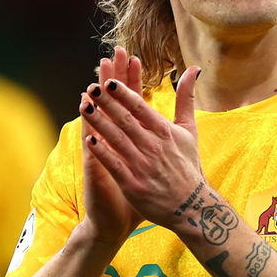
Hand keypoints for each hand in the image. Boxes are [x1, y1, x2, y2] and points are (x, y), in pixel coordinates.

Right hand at [79, 48, 144, 244]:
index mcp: (128, 138)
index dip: (132, 81)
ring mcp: (101, 152)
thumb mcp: (152, 167)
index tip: (134, 58)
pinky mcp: (95, 167)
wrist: (116, 222)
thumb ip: (161, 144)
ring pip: (98, 118)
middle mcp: (112, 140)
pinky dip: (89, 126)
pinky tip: (84, 110)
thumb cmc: (138, 194)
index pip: (130, 102)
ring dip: (97, 96)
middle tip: (113, 54)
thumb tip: (173, 130)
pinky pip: (91, 142)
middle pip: (113, 103)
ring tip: (96, 73)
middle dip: (113, 79)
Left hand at [84, 52, 205, 230]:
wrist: (191, 206)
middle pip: (126, 120)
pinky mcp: (134, 184)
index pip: (141, 108)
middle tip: (91, 87)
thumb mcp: (189, 130)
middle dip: (107, 103)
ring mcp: (143, 166)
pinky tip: (89, 140)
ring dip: (100, 122)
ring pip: (117, 139)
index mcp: (165, 132)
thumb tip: (193, 69)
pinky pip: (114, 164)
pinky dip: (102, 152)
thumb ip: (186, 99)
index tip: (109, 81)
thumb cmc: (188, 165)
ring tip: (84, 107)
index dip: (123, 94)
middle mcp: (154, 146)